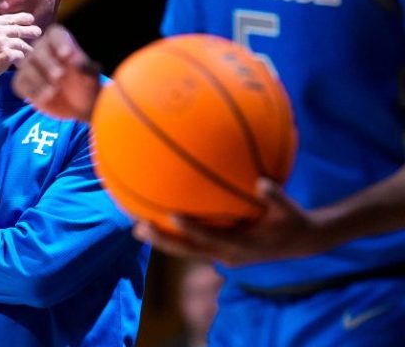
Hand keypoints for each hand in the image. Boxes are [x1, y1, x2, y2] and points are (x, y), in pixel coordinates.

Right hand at [0, 12, 41, 81]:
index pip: (9, 18)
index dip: (22, 18)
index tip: (30, 19)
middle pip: (18, 28)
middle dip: (30, 30)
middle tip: (38, 32)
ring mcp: (2, 42)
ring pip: (22, 42)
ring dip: (28, 47)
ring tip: (33, 50)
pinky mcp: (6, 55)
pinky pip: (21, 55)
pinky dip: (23, 59)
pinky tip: (26, 62)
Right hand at [12, 24, 100, 120]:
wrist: (77, 105)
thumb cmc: (84, 85)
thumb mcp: (90, 77)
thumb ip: (86, 69)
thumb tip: (78, 62)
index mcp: (60, 42)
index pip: (55, 34)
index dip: (59, 42)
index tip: (67, 54)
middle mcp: (42, 50)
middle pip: (39, 51)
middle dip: (48, 63)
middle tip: (59, 76)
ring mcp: (30, 66)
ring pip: (27, 68)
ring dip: (39, 80)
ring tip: (54, 91)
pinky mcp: (23, 82)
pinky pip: (21, 84)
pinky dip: (32, 91)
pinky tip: (46, 98)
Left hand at [132, 178, 327, 265]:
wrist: (301, 243)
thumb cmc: (292, 221)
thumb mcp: (290, 210)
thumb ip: (275, 197)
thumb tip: (262, 182)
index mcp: (242, 245)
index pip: (211, 238)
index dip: (193, 230)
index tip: (173, 216)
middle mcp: (226, 254)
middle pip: (188, 250)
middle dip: (163, 240)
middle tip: (139, 227)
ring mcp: (220, 255)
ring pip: (185, 250)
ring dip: (162, 240)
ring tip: (136, 227)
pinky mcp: (217, 251)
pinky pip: (191, 244)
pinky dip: (173, 235)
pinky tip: (155, 220)